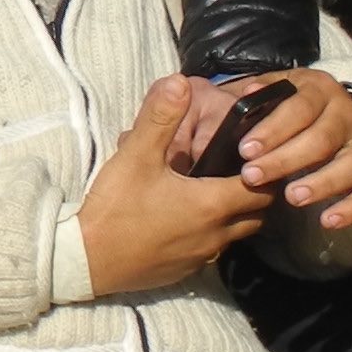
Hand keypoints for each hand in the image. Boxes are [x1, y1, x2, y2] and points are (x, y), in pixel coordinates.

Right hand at [79, 76, 276, 294]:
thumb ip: (160, 119)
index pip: (261, 188)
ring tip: (216, 193)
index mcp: (212, 203)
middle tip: (240, 171)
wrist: (88, 260)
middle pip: (257, 214)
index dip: (264, 171)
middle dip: (256, 193)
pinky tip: (188, 219)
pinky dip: (212, 233)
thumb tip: (180, 82)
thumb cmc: (115, 207)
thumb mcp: (135, 157)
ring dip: (236, 215)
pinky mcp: (186, 270)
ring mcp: (203, 255)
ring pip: (237, 234)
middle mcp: (217, 233)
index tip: (255, 155)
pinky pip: (213, 250)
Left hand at [211, 69, 351, 231]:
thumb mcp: (274, 88)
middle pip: (322, 140)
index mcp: (320, 89)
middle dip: (285, 160)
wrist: (329, 110)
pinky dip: (351, 210)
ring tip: (291, 198)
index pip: (299, 108)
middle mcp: (347, 114)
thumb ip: (259, 93)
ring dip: (321, 184)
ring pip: (350, 166)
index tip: (245, 150)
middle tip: (253, 177)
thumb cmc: (288, 103)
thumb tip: (249, 94)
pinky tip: (326, 221)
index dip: (272, 130)